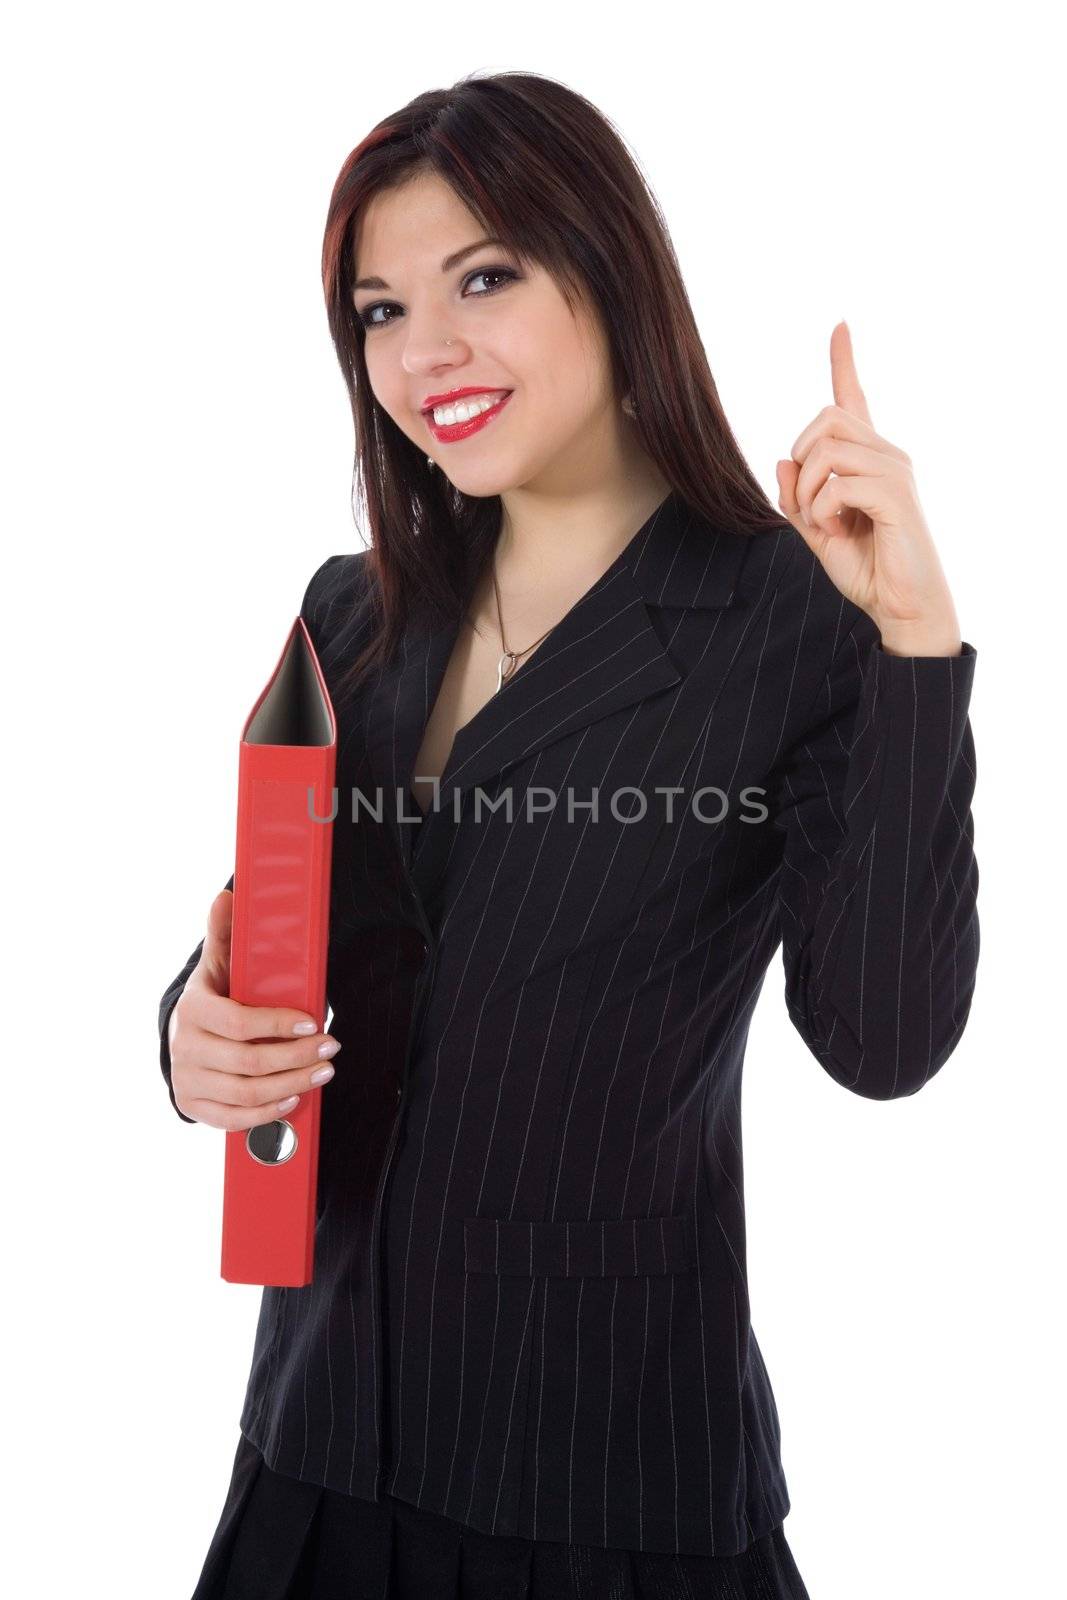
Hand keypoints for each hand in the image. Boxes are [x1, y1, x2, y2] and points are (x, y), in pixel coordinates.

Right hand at [168, 887, 340, 1129]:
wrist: (179, 1039)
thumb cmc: (210, 999)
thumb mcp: (215, 966)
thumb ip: (224, 934)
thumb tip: (226, 896)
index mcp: (193, 1010)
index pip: (238, 1023)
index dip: (279, 1025)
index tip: (313, 1023)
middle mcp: (186, 1048)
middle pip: (249, 1061)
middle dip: (296, 1057)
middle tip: (331, 1047)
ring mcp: (189, 1080)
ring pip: (247, 1093)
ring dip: (292, 1083)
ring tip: (324, 1070)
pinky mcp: (195, 1106)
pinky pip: (235, 1119)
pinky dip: (268, 1112)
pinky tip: (294, 1096)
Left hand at [775, 322, 961, 656]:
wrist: (903, 607)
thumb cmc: (867, 569)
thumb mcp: (817, 532)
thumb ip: (796, 499)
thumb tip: (782, 460)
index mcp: (868, 459)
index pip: (853, 398)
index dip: (843, 361)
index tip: (840, 326)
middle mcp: (886, 454)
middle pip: (825, 417)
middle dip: (802, 459)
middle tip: (812, 507)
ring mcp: (893, 471)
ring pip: (826, 450)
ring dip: (810, 493)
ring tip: (828, 525)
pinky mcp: (895, 494)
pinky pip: (837, 483)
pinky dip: (824, 510)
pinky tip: (840, 532)